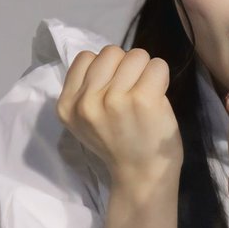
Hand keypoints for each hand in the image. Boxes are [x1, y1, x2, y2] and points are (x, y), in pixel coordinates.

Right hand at [56, 46, 183, 190]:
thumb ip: (88, 90)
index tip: (113, 91)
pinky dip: (162, 77)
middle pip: (111, 51)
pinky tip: (157, 97)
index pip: (85, 57)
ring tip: (144, 95)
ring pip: (136, 54)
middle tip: (132, 93)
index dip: (105, 69)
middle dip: (126, 67)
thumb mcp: (85, 120)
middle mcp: (86, 102)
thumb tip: (110, 60)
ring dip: (145, 71)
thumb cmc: (119, 144)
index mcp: (67, 105)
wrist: (142, 175)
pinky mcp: (142, 99)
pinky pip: (158, 64)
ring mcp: (114, 100)